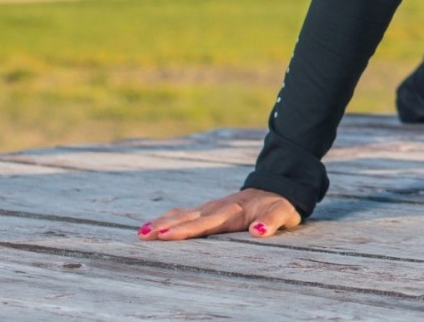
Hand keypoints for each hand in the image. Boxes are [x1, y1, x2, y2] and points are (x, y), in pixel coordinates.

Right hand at [136, 187, 300, 240]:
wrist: (278, 188)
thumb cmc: (280, 205)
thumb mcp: (282, 214)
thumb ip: (271, 222)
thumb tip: (258, 231)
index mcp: (232, 211)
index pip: (205, 224)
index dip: (184, 230)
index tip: (164, 235)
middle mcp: (217, 208)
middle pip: (188, 219)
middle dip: (164, 227)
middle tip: (143, 235)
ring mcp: (212, 207)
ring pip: (183, 215)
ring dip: (162, 222)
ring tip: (141, 232)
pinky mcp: (209, 209)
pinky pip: (185, 214)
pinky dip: (168, 219)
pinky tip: (154, 225)